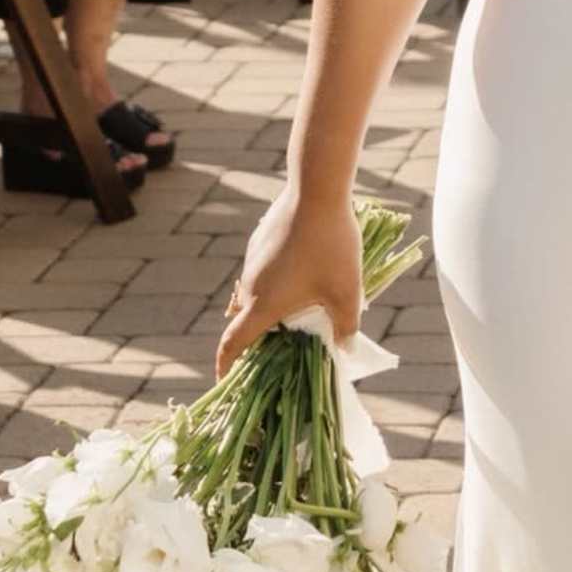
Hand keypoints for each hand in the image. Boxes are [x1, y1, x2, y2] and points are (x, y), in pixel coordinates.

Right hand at [218, 181, 361, 370]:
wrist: (316, 190)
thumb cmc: (331, 246)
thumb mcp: (346, 292)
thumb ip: (346, 326)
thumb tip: (345, 348)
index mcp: (262, 303)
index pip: (233, 342)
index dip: (225, 365)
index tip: (224, 381)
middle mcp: (250, 285)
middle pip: (246, 320)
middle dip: (260, 338)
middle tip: (284, 347)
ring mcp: (253, 261)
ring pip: (256, 294)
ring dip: (271, 307)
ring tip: (302, 310)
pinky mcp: (260, 242)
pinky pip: (263, 272)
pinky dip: (276, 283)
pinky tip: (306, 274)